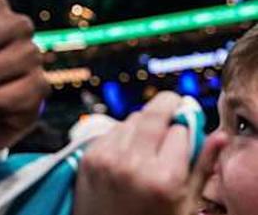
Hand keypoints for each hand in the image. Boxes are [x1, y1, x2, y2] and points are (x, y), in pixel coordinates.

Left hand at [74, 91, 223, 214]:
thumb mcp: (186, 203)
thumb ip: (203, 167)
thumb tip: (219, 136)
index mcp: (164, 179)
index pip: (181, 131)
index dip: (188, 129)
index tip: (189, 132)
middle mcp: (133, 165)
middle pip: (153, 113)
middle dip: (168, 105)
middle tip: (176, 107)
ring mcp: (107, 158)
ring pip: (132, 119)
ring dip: (145, 123)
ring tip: (151, 142)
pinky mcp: (89, 156)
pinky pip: (113, 130)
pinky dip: (124, 135)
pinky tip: (130, 152)